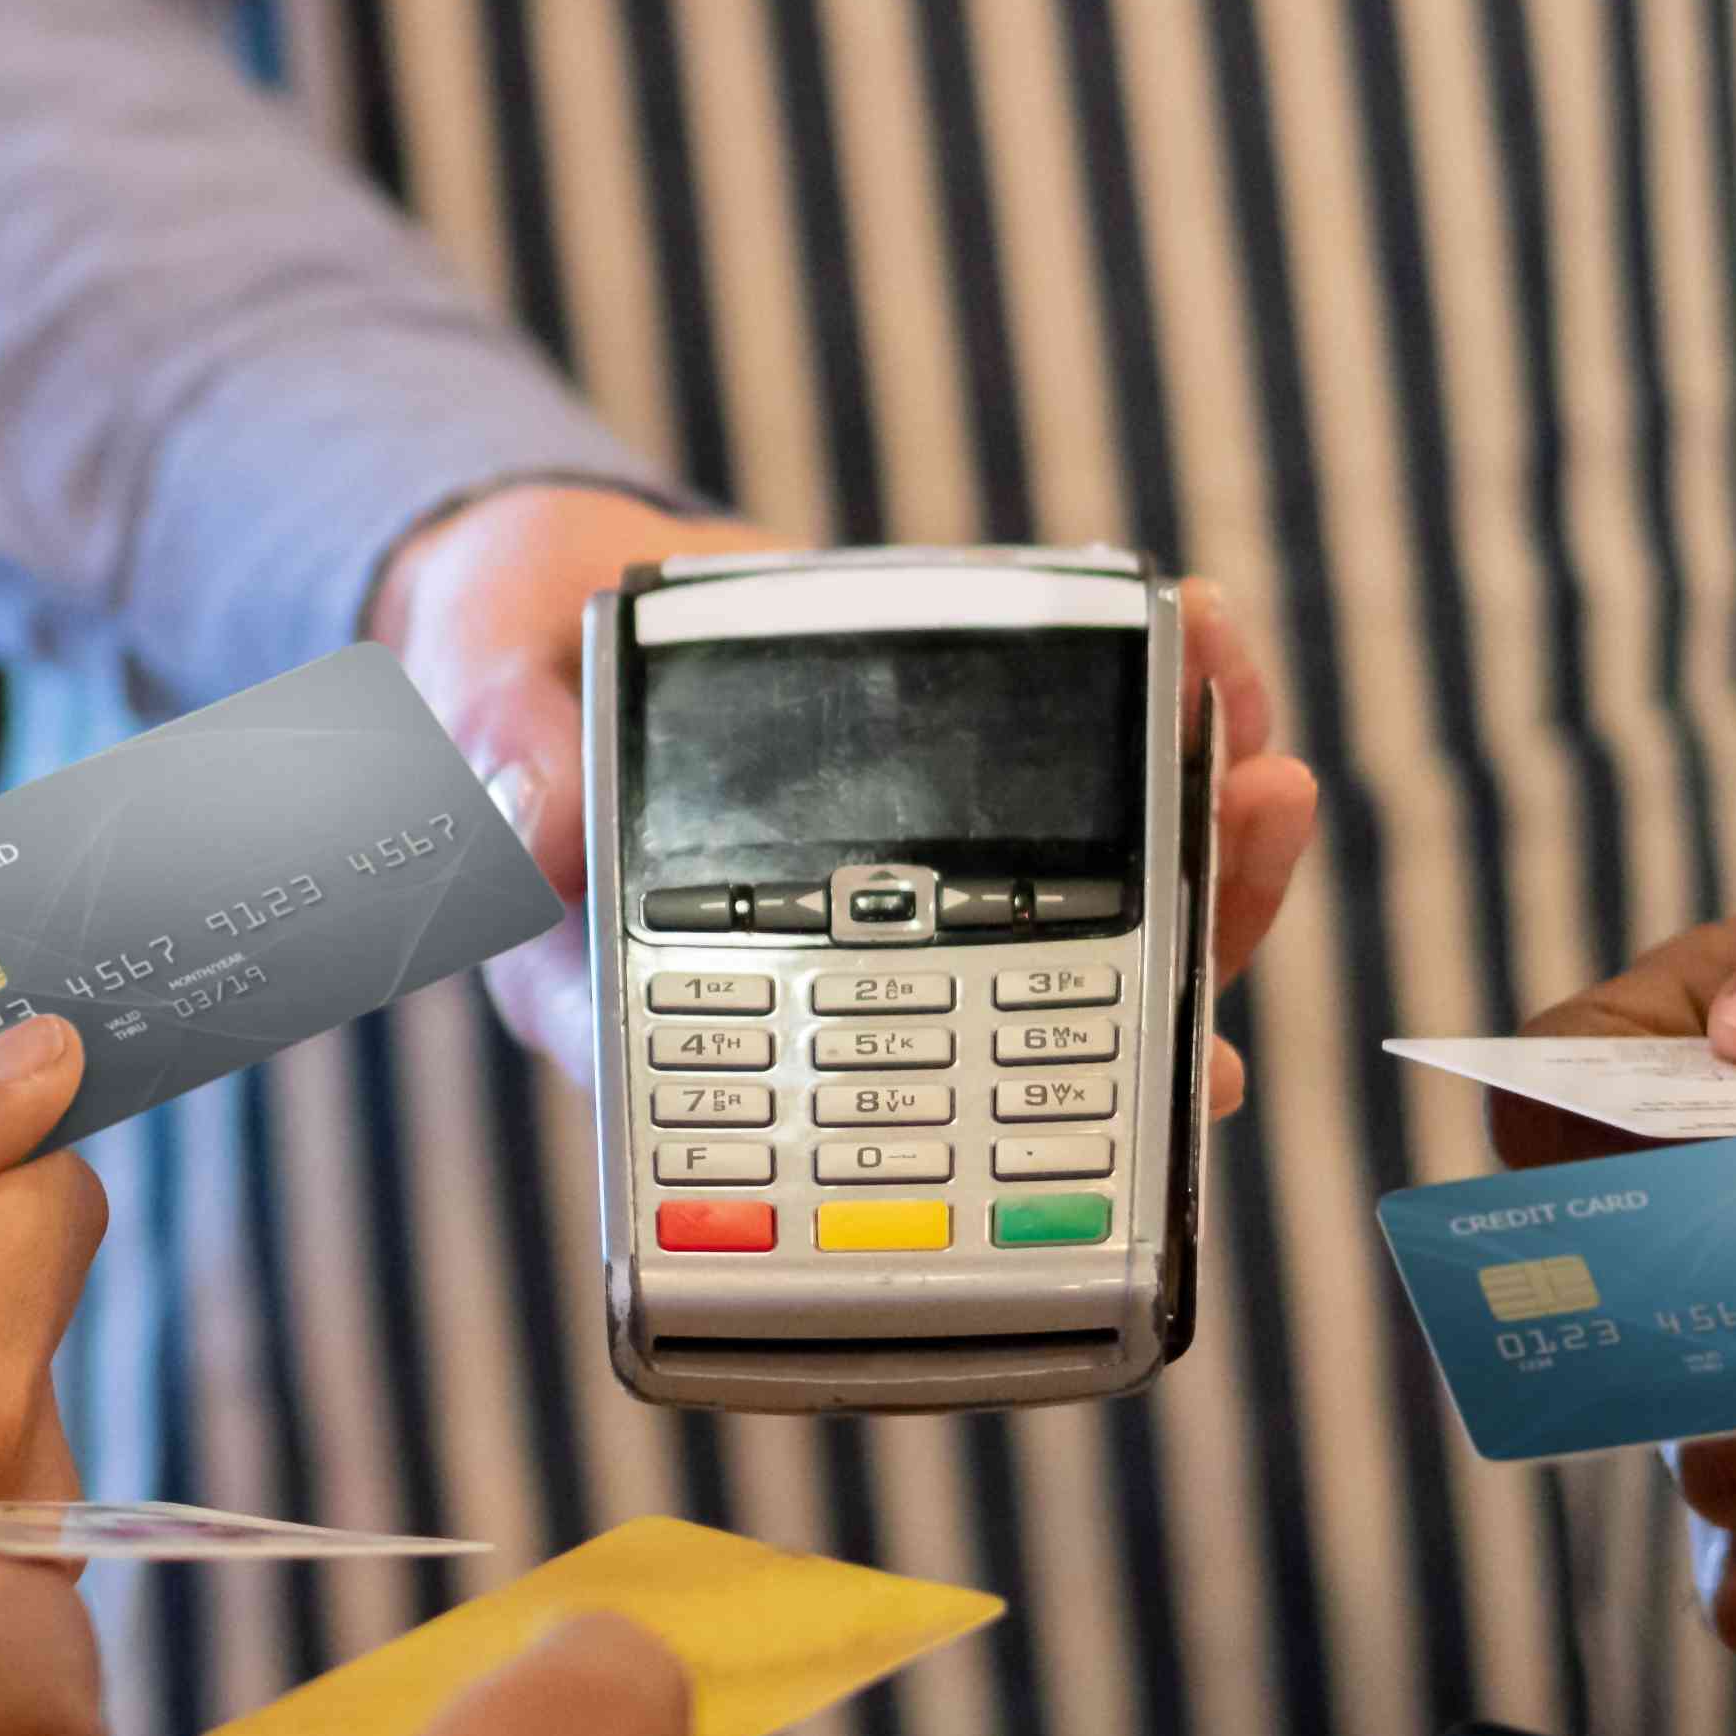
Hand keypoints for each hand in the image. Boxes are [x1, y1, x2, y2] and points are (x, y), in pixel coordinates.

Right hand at [370, 483, 1321, 1100]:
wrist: (549, 588)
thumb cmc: (500, 665)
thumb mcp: (473, 688)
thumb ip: (499, 753)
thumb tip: (535, 830)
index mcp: (681, 1008)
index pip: (854, 1119)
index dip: (998, 1147)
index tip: (1112, 1090)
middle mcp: (815, 985)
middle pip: (1014, 1037)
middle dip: (1156, 975)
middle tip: (1236, 898)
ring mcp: (901, 902)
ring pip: (1079, 938)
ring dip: (1194, 866)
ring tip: (1262, 780)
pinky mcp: (954, 812)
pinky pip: (1080, 811)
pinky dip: (1159, 754)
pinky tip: (1216, 689)